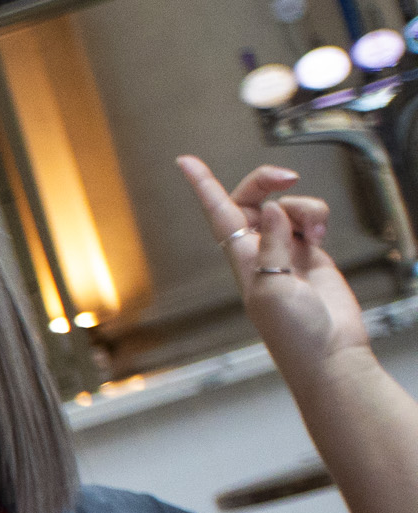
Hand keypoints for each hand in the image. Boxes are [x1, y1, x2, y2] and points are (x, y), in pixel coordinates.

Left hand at [179, 156, 365, 373]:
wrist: (329, 351)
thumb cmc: (294, 331)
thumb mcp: (271, 287)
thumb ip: (271, 245)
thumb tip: (272, 209)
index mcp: (240, 259)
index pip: (218, 214)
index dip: (203, 186)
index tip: (184, 160)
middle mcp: (259, 250)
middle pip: (252, 198)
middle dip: (267, 181)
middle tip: (287, 176)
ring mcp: (286, 249)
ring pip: (288, 205)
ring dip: (304, 206)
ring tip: (316, 230)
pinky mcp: (311, 251)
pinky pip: (310, 217)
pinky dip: (317, 215)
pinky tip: (321, 234)